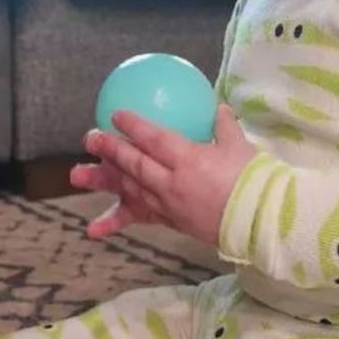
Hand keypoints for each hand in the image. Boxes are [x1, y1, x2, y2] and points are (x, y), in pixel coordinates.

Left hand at [73, 104, 256, 244]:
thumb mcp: (241, 148)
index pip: (154, 139)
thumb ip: (225, 126)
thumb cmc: (255, 182)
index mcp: (189, 159)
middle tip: (89, 137)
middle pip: (134, 164)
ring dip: (103, 181)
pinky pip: (139, 218)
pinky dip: (115, 222)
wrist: (261, 223)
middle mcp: (172, 182)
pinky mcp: (170, 221)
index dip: (133, 126)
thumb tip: (218, 108)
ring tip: (77, 174)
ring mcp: (168, 204)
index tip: (116, 115)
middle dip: (109, 150)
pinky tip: (92, 230)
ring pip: (129, 190)